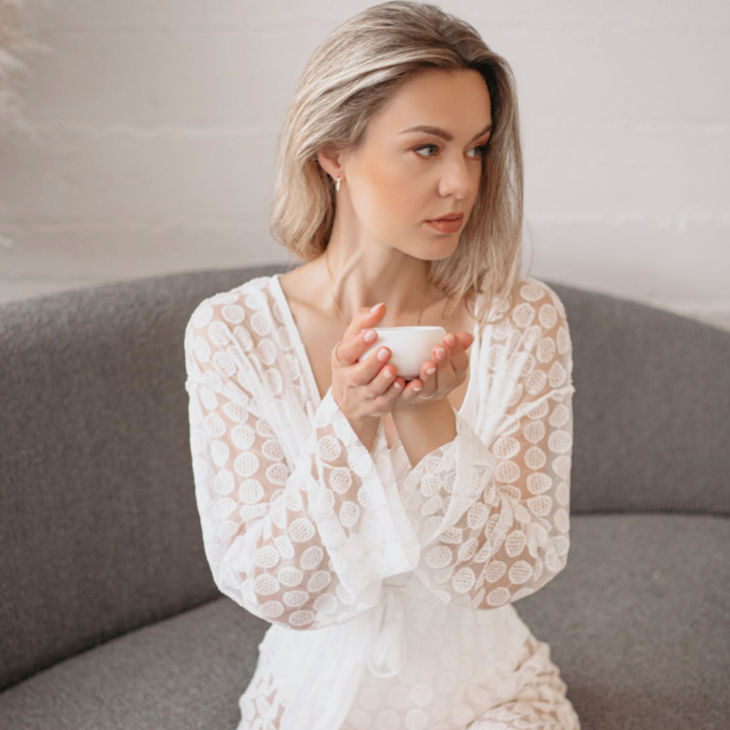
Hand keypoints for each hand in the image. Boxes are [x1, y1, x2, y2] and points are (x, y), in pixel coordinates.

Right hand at [330, 304, 408, 421]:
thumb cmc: (354, 362)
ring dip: (384, 381)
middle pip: (358, 374)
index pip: (346, 352)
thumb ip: (363, 322)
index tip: (373, 332)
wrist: (349, 402)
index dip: (358, 343)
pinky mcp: (375, 407)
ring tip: (394, 369)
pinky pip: (385, 402)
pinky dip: (395, 395)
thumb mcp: (351, 342)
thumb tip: (381, 307)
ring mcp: (361, 396)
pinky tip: (404, 384)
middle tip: (386, 351)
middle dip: (372, 364)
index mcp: (341, 360)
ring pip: (372, 390)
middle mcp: (348, 379)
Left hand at [392, 330, 474, 409]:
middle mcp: (444, 387)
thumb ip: (454, 344)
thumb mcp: (444, 354)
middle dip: (444, 364)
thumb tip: (469, 336)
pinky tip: (405, 381)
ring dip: (429, 377)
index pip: (461, 363)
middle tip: (438, 349)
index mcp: (456, 374)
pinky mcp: (409, 399)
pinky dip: (409, 389)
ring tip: (427, 365)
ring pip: (430, 389)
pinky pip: (409, 396)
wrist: (414, 393)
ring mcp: (427, 395)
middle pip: (447, 379)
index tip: (449, 336)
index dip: (457, 351)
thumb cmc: (433, 366)